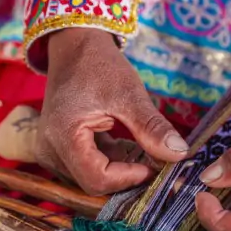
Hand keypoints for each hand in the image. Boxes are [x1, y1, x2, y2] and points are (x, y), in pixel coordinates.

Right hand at [36, 29, 188, 194]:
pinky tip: (131, 147)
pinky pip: (88, 167)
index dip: (129, 178)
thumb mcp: (129, 93)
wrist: (73, 47)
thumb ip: (151, 127)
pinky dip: (112, 161)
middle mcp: (50, 150)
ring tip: (146, 151)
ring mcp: (51, 152)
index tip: (155, 165)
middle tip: (157, 161)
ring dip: (122, 170)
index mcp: (63, 136)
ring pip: (92, 178)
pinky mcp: (59, 150)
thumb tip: (180, 154)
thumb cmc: (98, 65)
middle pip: (93, 183)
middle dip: (128, 176)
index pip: (96, 179)